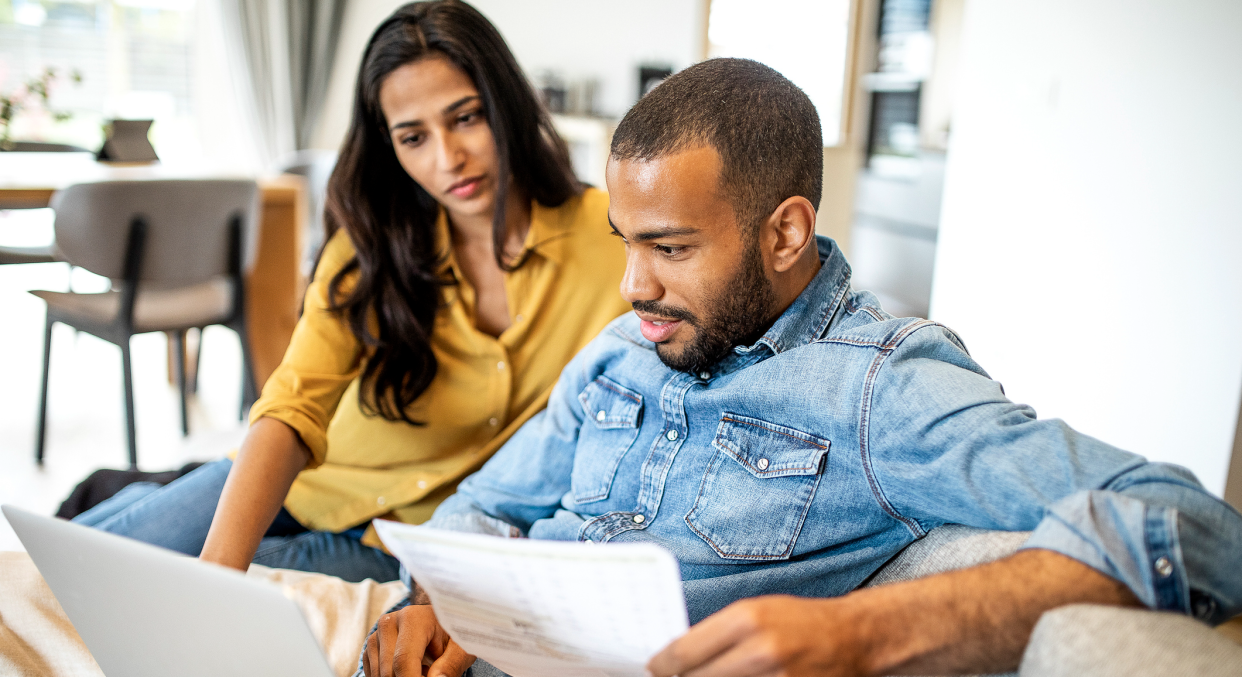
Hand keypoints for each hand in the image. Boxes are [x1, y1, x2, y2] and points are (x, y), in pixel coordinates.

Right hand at [362, 604, 474, 676]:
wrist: (440, 623)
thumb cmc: (453, 634)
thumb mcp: (461, 648)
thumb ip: (450, 664)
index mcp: (413, 618)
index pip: (404, 660)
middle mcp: (389, 623)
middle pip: (389, 671)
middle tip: (430, 672)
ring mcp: (376, 635)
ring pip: (380, 675)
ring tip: (424, 668)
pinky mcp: (371, 647)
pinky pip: (374, 674)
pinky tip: (411, 669)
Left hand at [647, 595, 863, 676]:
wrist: (854, 638)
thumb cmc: (801, 622)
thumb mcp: (757, 612)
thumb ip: (718, 634)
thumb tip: (677, 658)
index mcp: (746, 620)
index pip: (683, 653)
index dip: (663, 666)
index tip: (656, 669)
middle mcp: (759, 651)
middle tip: (680, 676)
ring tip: (713, 675)